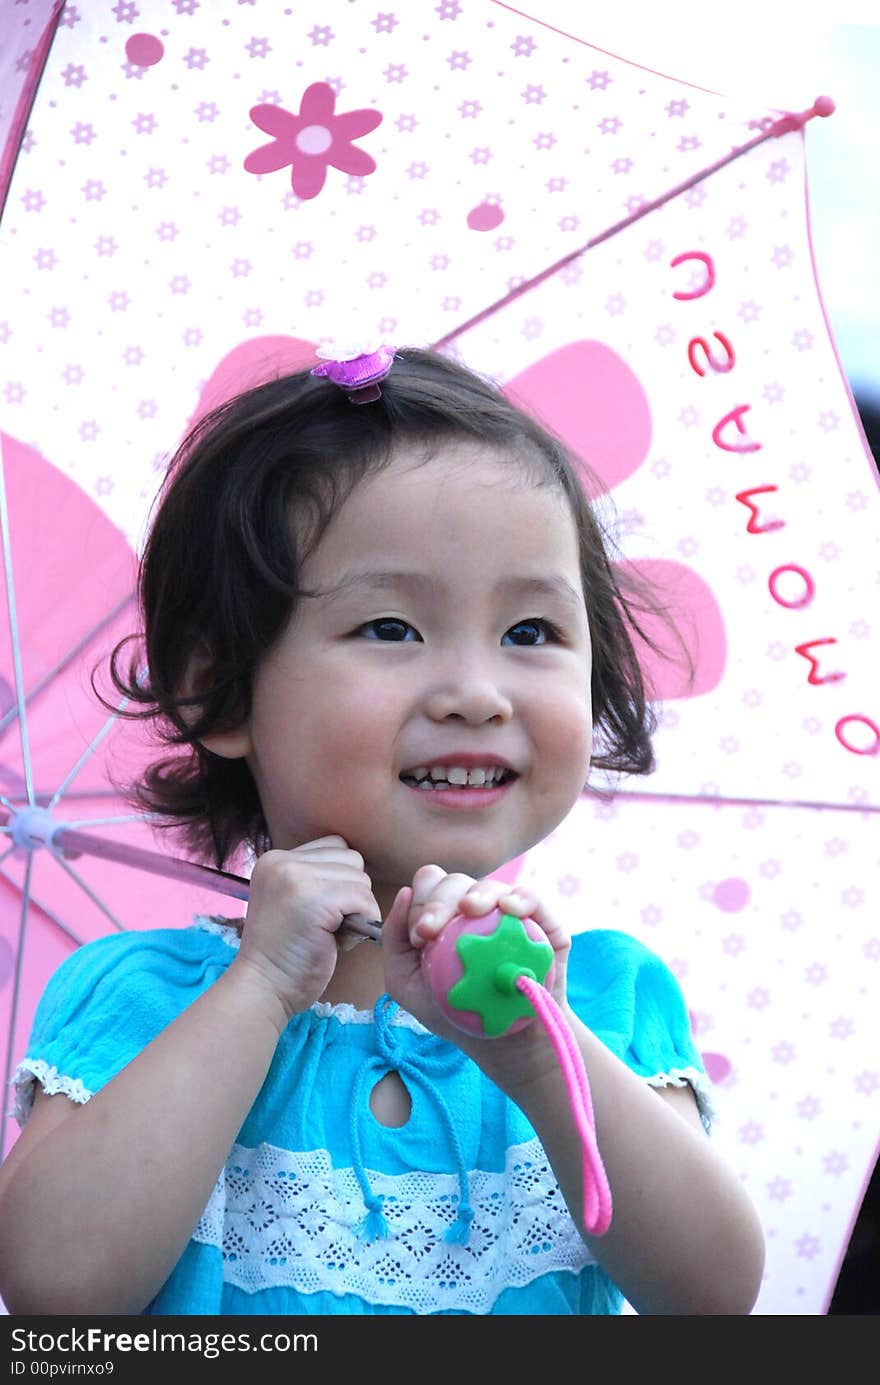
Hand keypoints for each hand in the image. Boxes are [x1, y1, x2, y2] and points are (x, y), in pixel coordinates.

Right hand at [232, 836, 380, 1023]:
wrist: (262, 988)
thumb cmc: (284, 954)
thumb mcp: (291, 901)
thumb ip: (316, 879)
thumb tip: (360, 873)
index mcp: (274, 859)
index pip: (335, 846)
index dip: (340, 880)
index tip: (323, 911)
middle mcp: (282, 861)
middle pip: (352, 860)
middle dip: (351, 893)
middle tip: (329, 925)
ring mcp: (297, 878)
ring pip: (361, 880)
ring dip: (357, 910)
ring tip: (331, 933)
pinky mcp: (315, 900)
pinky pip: (364, 900)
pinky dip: (362, 923)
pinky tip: (338, 942)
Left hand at [382, 865, 571, 1065]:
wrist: (502, 1044)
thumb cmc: (452, 1010)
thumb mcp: (406, 983)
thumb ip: (394, 940)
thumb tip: (403, 894)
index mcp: (443, 914)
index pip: (429, 886)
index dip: (420, 902)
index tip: (419, 936)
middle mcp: (475, 908)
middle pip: (455, 881)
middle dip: (438, 900)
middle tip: (431, 931)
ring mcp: (510, 914)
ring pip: (491, 885)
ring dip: (477, 894)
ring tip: (468, 911)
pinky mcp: (542, 925)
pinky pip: (533, 899)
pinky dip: (521, 898)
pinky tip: (509, 909)